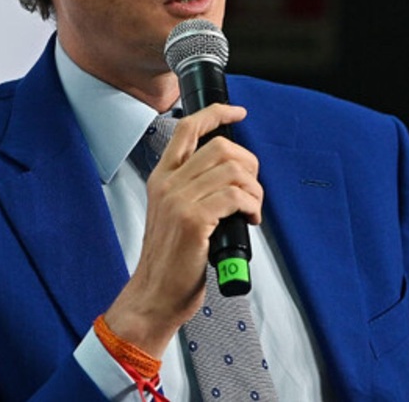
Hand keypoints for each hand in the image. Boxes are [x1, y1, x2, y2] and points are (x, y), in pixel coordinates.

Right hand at [104, 103, 262, 355]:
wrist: (154, 295)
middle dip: (249, 165)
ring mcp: (179, 201)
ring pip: (233, 170)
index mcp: (162, 178)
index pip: (187, 128)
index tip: (238, 112)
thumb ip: (192, 189)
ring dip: (254, 190)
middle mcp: (168, 184)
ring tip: (252, 210)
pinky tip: (250, 220)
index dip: (216, 113)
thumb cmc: (170, 260)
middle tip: (251, 191)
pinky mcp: (193, 221)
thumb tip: (231, 175)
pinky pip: (235, 196)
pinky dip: (252, 205)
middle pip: (221, 147)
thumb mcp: (172, 213)